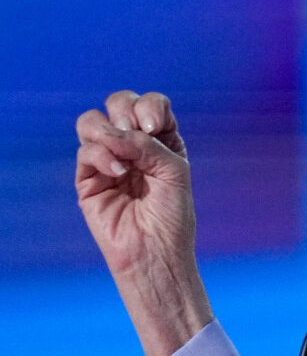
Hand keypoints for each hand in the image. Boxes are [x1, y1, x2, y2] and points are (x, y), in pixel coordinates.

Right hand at [76, 91, 212, 355]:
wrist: (156, 252)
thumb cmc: (172, 216)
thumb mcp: (172, 171)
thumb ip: (147, 145)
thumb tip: (115, 130)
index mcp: (161, 141)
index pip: (151, 104)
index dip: (150, 106)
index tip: (155, 128)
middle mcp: (134, 146)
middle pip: (118, 103)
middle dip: (125, 110)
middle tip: (138, 133)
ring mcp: (109, 160)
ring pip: (91, 121)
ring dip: (108, 131)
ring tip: (124, 158)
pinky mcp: (88, 178)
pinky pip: (85, 151)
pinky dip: (101, 155)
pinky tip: (119, 173)